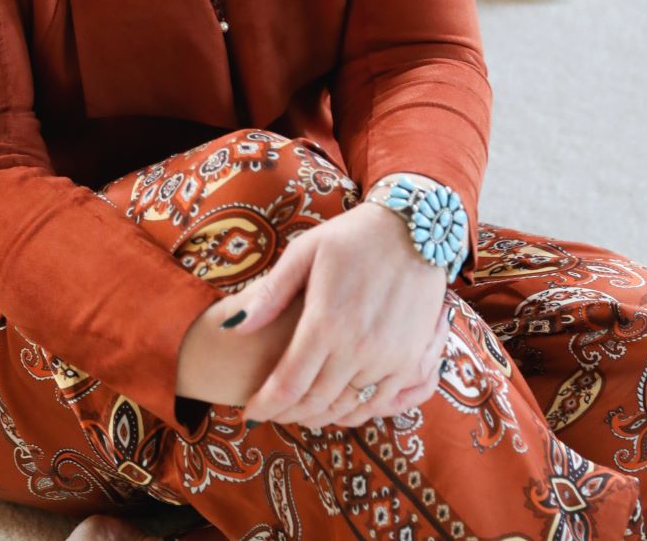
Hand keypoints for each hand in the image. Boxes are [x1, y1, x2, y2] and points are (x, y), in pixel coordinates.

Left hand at [229, 203, 450, 428]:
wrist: (414, 230)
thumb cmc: (352, 237)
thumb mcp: (304, 252)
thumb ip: (270, 294)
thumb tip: (231, 328)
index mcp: (326, 322)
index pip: (288, 384)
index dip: (265, 405)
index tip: (249, 411)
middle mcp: (358, 348)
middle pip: (315, 402)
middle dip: (288, 414)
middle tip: (271, 411)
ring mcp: (388, 359)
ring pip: (347, 409)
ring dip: (319, 416)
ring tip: (299, 410)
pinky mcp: (410, 361)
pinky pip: (379, 404)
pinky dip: (355, 412)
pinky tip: (338, 406)